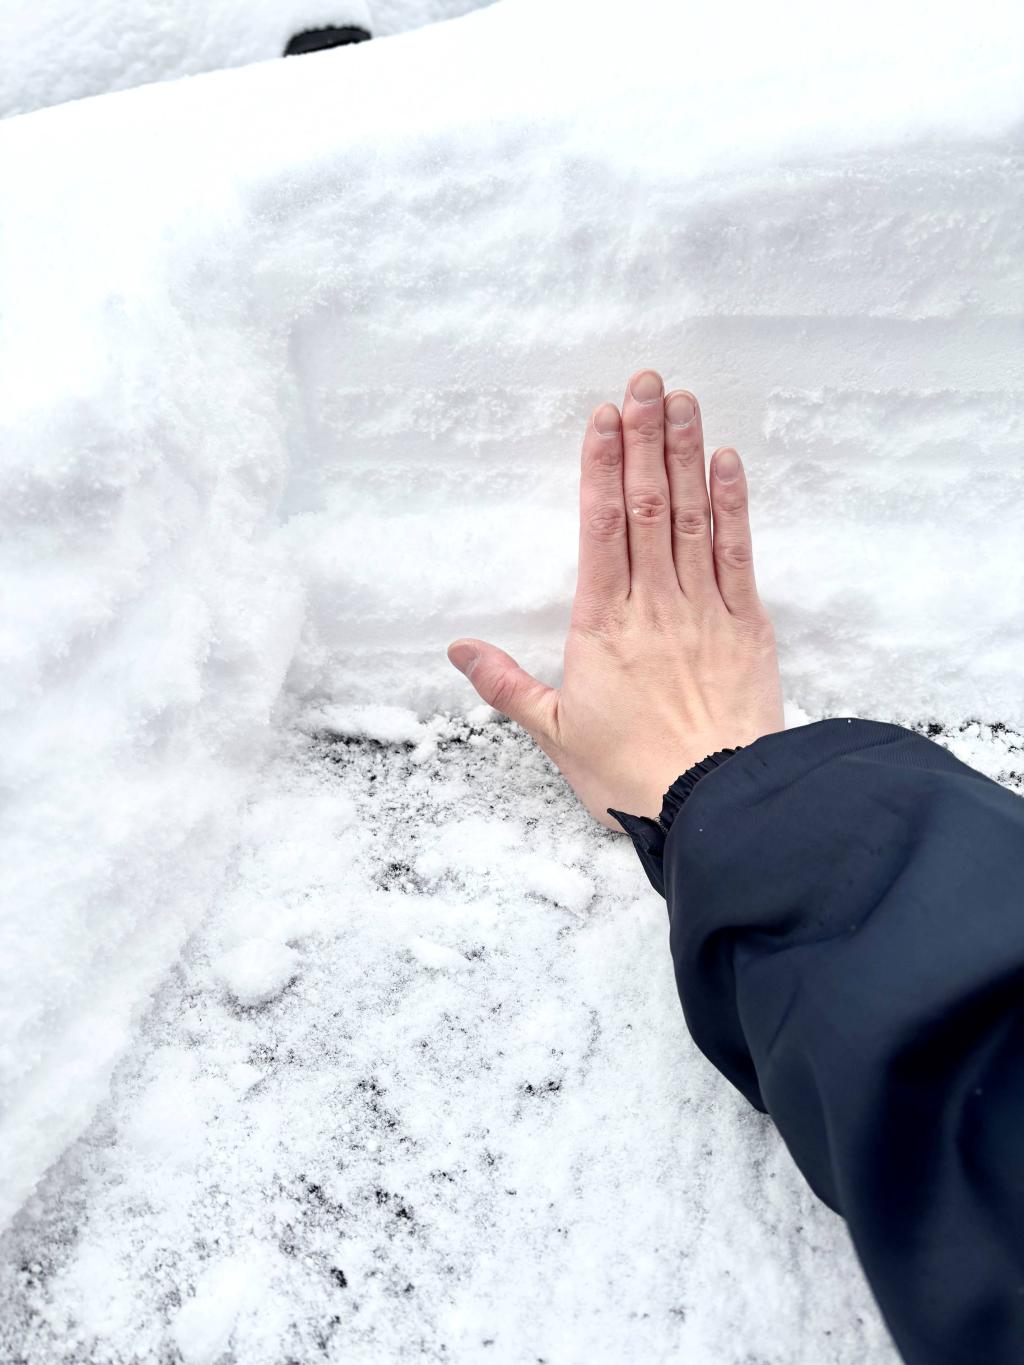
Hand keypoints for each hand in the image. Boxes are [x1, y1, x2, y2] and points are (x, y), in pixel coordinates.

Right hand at [447, 370, 783, 827]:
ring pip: (693, 517)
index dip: (602, 466)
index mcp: (603, 624)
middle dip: (645, 439)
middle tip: (646, 382)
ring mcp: (705, 609)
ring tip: (683, 400)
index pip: (600, 526)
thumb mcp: (555, 736)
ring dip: (687, 454)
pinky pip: (739, 554)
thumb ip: (506, 686)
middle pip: (648, 505)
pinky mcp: (748, 626)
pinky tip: (727, 461)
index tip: (604, 417)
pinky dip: (734, 505)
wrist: (716, 803)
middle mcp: (654, 603)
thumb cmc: (632, 774)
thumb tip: (459, 651)